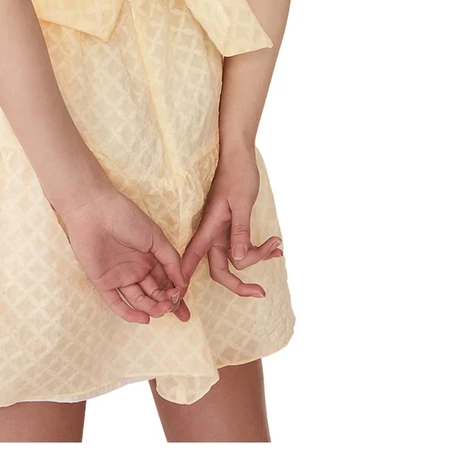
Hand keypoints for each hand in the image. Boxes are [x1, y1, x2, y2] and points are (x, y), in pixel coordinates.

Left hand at [58, 187, 190, 324]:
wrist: (94, 211)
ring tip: (162, 310)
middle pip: (154, 294)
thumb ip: (171, 260)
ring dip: (152, 308)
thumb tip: (183, 283)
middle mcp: (136, 269)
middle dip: (166, 304)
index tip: (184, 307)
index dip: (177, 295)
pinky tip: (144, 319)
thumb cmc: (126, 218)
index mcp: (150, 258)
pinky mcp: (103, 282)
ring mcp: (120, 277)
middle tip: (173, 307)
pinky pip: (116, 303)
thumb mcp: (155, 237)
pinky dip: (129, 313)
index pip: (167, 282)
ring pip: (139, 300)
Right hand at [181, 152, 282, 295]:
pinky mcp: (233, 227)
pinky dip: (260, 248)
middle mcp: (213, 234)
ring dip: (258, 256)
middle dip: (241, 282)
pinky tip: (276, 244)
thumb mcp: (241, 203)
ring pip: (238, 258)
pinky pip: (245, 247)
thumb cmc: (238, 174)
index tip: (180, 302)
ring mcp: (223, 232)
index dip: (184, 280)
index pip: (193, 260)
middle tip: (261, 292)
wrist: (239, 155)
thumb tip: (238, 261)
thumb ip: (240, 232)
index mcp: (209, 228)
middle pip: (221, 269)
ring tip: (278, 245)